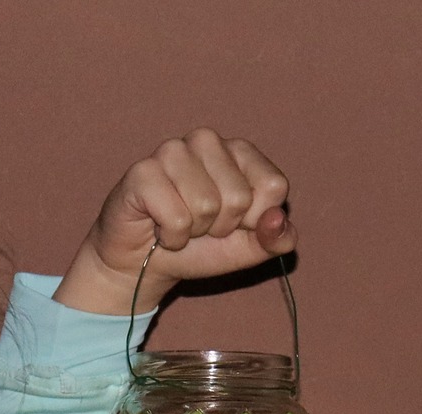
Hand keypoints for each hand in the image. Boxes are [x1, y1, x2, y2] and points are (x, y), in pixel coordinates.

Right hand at [56, 129, 294, 315]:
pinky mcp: (143, 171)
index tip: (234, 224)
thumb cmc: (199, 248)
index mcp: (240, 151)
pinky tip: (158, 228)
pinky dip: (171, 237)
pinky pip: (176, 218)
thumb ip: (276, 239)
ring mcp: (172, 151)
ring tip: (179, 225)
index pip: (274, 186)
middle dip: (221, 227)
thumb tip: (277, 219)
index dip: (256, 220)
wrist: (145, 264)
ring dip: (194, 232)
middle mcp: (207, 141)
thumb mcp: (248, 249)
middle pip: (239, 197)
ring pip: (206, 205)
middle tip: (199, 226)